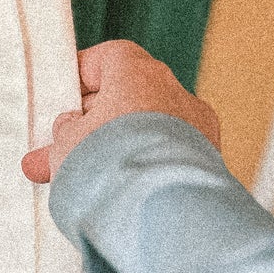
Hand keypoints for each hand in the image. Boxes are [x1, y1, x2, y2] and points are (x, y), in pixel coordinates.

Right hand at [21, 40, 220, 183]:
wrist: (160, 215)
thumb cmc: (109, 167)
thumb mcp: (67, 144)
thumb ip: (66, 132)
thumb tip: (71, 129)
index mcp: (140, 73)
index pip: (112, 57)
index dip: (85, 75)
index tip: (66, 97)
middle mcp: (176, 93)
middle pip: (129, 97)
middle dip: (95, 125)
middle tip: (63, 153)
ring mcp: (199, 130)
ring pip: (149, 132)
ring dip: (120, 150)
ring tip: (88, 183)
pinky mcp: (210, 167)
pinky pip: (168, 160)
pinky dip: (146, 171)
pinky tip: (123, 194)